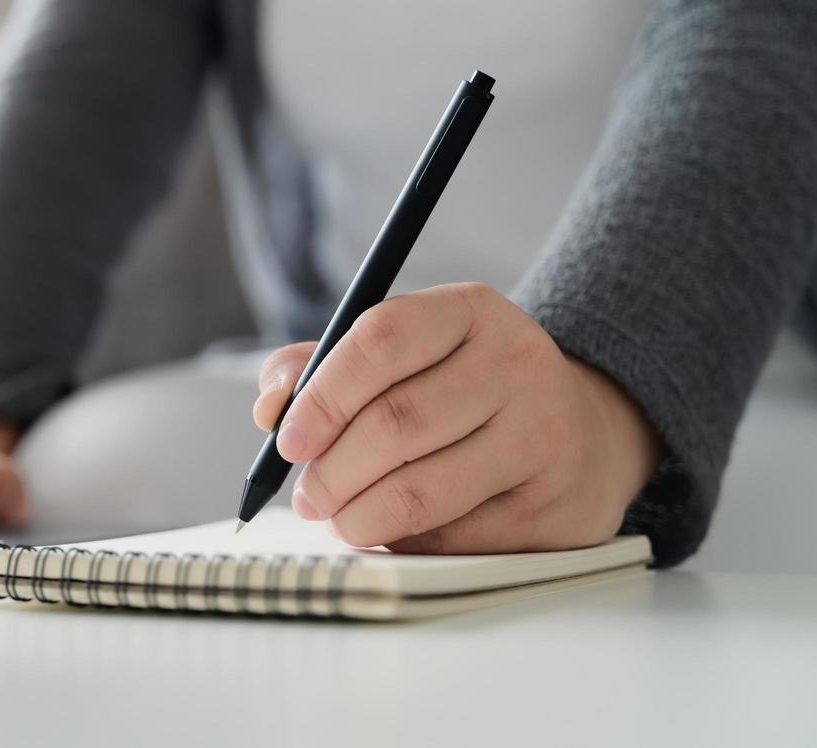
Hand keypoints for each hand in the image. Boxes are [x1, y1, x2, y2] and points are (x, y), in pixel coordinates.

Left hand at [252, 283, 662, 553]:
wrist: (583, 431)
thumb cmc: (463, 391)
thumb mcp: (403, 356)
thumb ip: (321, 369)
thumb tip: (271, 408)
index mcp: (469, 311)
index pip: (381, 341)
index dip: (322, 396)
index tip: (287, 442)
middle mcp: (517, 362)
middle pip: (395, 424)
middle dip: (332, 472)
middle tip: (308, 496)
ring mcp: (545, 433)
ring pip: (423, 490)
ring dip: (360, 516)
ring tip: (339, 519)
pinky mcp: (557, 505)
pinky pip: (456, 537)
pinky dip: (409, 542)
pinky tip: (397, 532)